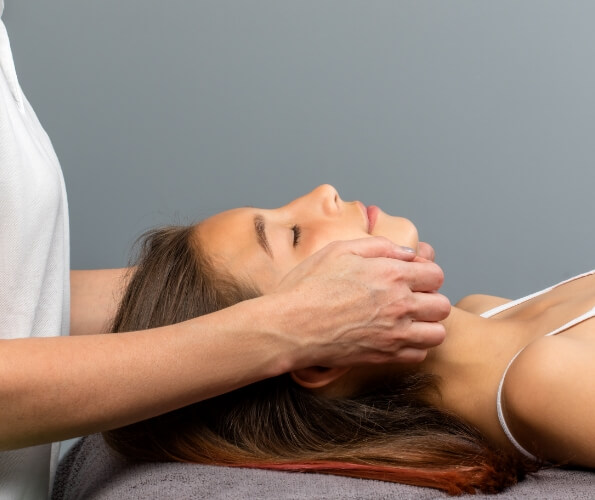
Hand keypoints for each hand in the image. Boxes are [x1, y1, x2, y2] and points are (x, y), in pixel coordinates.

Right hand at [267, 237, 449, 368]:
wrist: (289, 326)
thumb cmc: (308, 286)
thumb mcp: (339, 250)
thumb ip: (380, 246)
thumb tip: (407, 252)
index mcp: (391, 274)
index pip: (435, 274)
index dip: (425, 274)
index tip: (412, 277)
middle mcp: (400, 304)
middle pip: (442, 305)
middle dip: (430, 299)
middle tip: (411, 299)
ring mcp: (394, 333)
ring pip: (438, 333)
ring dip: (428, 325)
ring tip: (408, 321)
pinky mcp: (385, 356)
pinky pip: (420, 354)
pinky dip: (414, 347)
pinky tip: (396, 337)